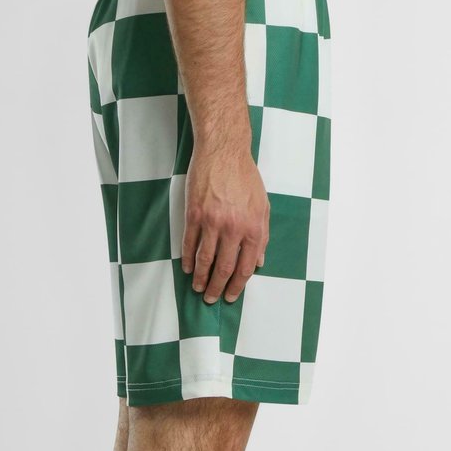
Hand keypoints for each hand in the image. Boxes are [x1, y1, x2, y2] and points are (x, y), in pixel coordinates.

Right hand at [181, 143, 269, 303]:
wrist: (224, 152)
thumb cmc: (245, 177)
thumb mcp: (263, 206)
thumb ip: (262, 236)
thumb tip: (259, 261)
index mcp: (253, 228)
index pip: (245, 267)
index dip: (237, 285)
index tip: (230, 296)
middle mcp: (233, 228)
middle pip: (224, 268)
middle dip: (217, 287)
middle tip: (211, 298)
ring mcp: (212, 222)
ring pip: (205, 259)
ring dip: (200, 278)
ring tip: (198, 288)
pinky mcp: (194, 214)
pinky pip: (189, 243)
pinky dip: (188, 258)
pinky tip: (188, 268)